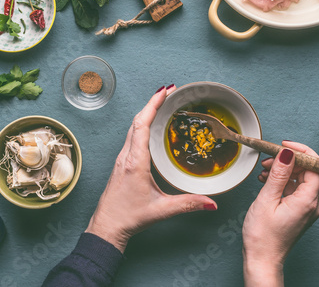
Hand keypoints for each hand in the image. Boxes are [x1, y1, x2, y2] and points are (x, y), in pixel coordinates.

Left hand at [85, 85, 217, 252]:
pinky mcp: (122, 163)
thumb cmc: (128, 217)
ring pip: (133, 127)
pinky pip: (131, 136)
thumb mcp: (161, 210)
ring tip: (162, 103)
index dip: (153, 105)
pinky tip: (150, 126)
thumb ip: (188, 204)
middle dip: (153, 103)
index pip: (142, 125)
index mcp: (135, 162)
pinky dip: (142, 124)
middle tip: (169, 92)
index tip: (165, 91)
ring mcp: (122, 158)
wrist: (107, 227)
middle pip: (137, 120)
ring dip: (147, 112)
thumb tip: (212, 202)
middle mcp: (126, 156)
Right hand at [242, 141, 318, 285]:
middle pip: (308, 172)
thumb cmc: (263, 236)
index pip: (316, 167)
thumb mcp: (267, 199)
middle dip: (288, 161)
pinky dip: (282, 182)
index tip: (285, 145)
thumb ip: (278, 174)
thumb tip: (287, 153)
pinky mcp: (299, 212)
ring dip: (283, 172)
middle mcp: (312, 204)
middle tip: (268, 159)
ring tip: (263, 172)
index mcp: (308, 201)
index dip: (302, 152)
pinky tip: (267, 182)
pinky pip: (294, 190)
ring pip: (299, 180)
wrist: (262, 259)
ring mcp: (306, 209)